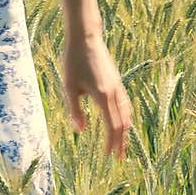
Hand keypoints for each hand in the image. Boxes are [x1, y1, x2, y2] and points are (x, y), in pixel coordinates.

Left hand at [61, 31, 131, 160]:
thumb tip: (80, 131)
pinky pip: (125, 103)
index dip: (110, 143)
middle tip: (119, 157)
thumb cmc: (73, 61)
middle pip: (122, 123)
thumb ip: (75, 110)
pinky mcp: (116, 80)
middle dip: (121, 142)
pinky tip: (120, 120)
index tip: (108, 156)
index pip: (112, 126)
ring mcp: (118, 86)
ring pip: (126, 113)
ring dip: (124, 130)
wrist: (85, 37)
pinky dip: (125, 117)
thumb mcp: (69, 86)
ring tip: (121, 143)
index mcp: (103, 96)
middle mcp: (114, 93)